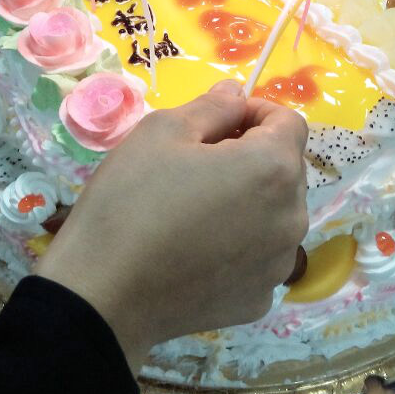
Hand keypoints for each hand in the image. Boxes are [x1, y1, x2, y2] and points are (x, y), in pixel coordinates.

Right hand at [37, 80, 309, 371]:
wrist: (102, 295)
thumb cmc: (130, 200)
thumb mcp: (161, 132)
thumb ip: (211, 107)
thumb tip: (236, 93)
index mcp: (274, 169)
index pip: (289, 123)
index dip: (253, 113)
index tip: (215, 124)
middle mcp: (292, 217)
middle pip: (286, 169)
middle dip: (251, 156)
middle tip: (196, 165)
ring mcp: (279, 265)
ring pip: (275, 214)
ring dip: (249, 201)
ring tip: (195, 210)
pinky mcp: (259, 300)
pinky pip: (259, 255)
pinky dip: (239, 245)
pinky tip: (195, 251)